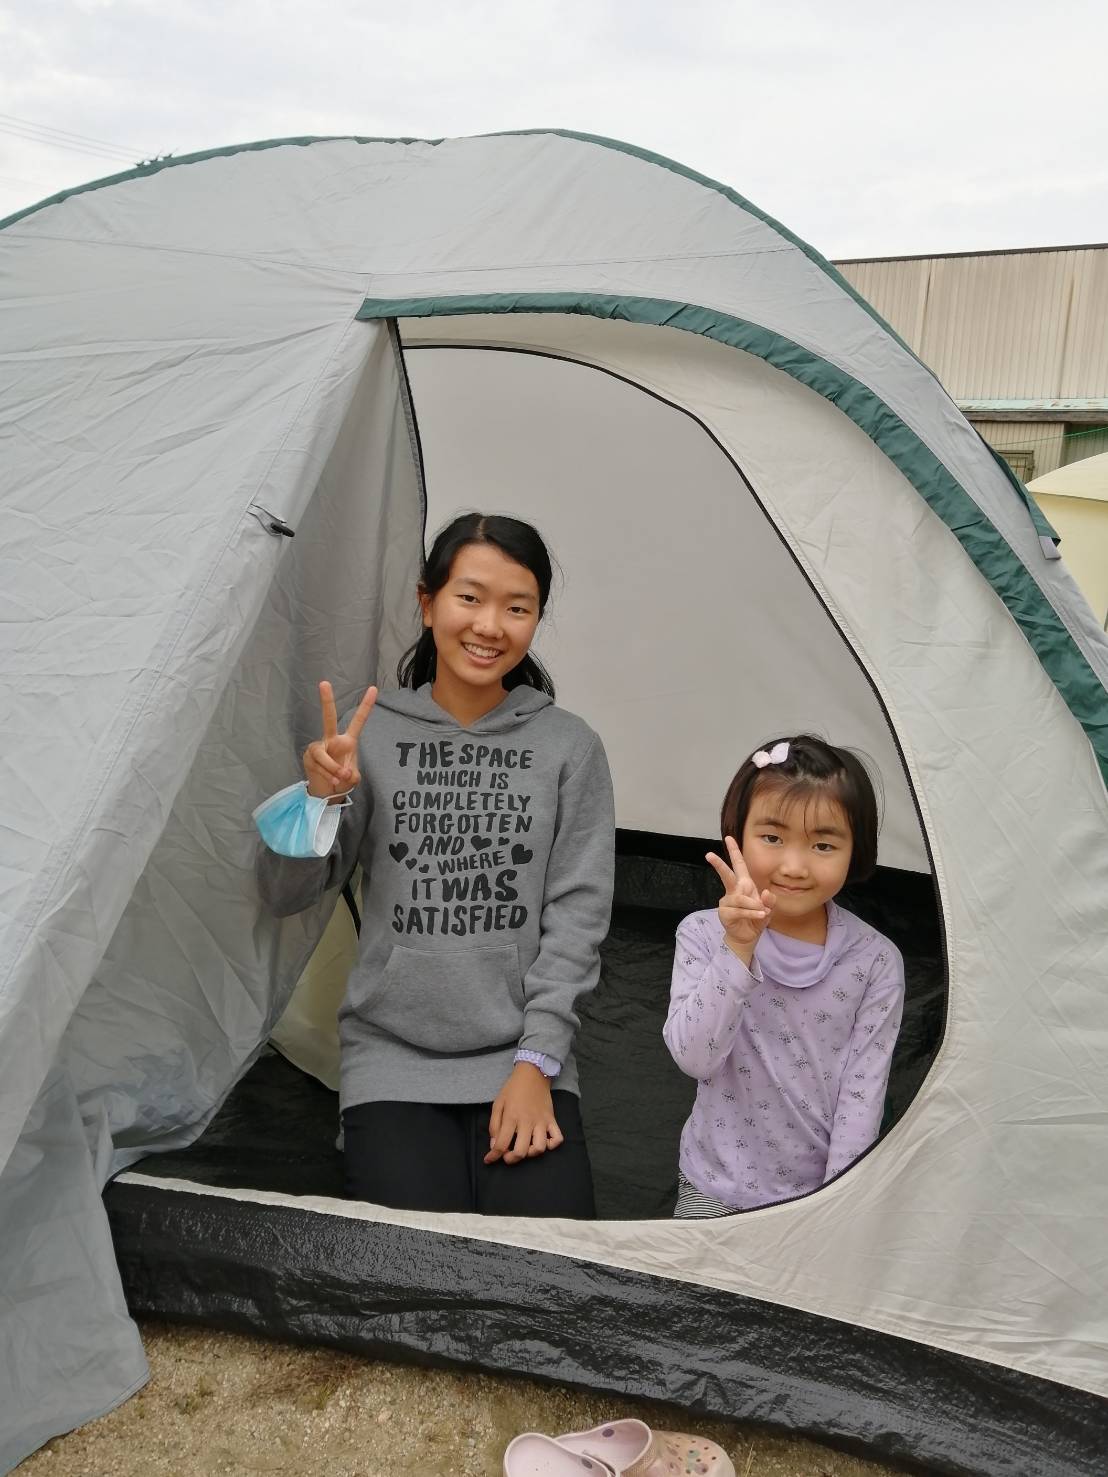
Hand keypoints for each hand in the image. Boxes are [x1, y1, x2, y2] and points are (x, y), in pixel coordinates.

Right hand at [302, 681, 376, 798]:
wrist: (326, 792)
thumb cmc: (342, 780)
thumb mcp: (352, 778)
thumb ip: (350, 774)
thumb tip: (342, 772)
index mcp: (348, 741)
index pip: (358, 721)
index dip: (366, 705)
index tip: (374, 688)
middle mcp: (332, 739)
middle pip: (328, 718)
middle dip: (326, 701)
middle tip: (324, 683)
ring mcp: (319, 746)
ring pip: (324, 755)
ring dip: (333, 769)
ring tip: (339, 779)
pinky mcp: (309, 755)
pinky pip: (319, 765)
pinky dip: (327, 775)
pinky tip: (331, 781)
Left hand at [484, 1062, 563, 1165]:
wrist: (533, 1073)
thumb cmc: (513, 1089)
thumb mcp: (498, 1103)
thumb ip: (494, 1125)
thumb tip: (494, 1144)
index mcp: (511, 1117)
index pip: (501, 1144)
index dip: (493, 1156)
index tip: (489, 1159)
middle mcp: (527, 1122)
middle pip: (521, 1151)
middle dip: (511, 1159)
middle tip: (507, 1155)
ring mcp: (541, 1121)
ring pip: (540, 1148)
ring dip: (530, 1153)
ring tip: (524, 1147)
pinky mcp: (552, 1120)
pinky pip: (557, 1138)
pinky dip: (551, 1145)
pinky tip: (543, 1142)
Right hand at [706, 836, 775, 963]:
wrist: (748, 937)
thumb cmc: (756, 919)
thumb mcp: (768, 909)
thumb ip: (770, 901)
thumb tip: (766, 892)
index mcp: (744, 885)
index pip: (739, 865)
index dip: (734, 851)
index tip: (729, 837)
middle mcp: (734, 891)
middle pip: (726, 875)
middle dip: (718, 865)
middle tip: (708, 855)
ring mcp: (727, 902)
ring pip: (739, 898)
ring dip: (753, 905)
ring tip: (762, 912)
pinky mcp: (725, 913)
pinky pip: (739, 911)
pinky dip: (752, 913)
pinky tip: (760, 916)